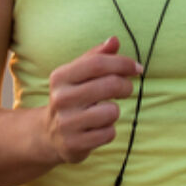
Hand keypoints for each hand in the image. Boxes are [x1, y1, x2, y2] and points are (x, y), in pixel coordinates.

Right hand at [42, 36, 142, 163]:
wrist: (48, 134)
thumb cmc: (71, 97)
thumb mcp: (78, 74)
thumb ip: (97, 56)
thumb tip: (114, 40)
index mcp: (60, 77)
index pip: (98, 63)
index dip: (123, 63)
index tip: (137, 68)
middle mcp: (61, 99)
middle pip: (109, 85)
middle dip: (126, 86)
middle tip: (126, 89)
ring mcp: (66, 123)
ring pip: (112, 111)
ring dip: (114, 111)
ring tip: (104, 112)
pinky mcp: (74, 144)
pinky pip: (109, 133)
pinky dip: (109, 130)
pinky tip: (97, 128)